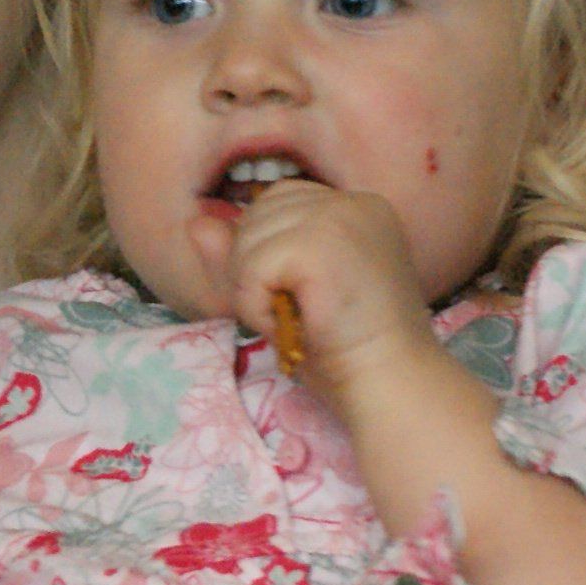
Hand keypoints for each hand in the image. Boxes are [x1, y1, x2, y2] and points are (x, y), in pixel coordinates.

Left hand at [195, 180, 450, 412]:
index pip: (279, 202)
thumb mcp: (287, 294)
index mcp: (358, 207)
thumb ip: (243, 255)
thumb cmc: (348, 350)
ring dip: (254, 291)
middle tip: (295, 314)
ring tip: (295, 321)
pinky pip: (251, 267)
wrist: (390, 384)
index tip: (303, 297)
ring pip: (248, 238)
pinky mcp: (319, 243)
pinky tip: (291, 326)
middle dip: (256, 269)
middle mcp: (353, 201)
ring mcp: (339, 216)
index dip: (269, 252)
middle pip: (258, 213)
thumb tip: (195, 224)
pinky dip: (256, 306)